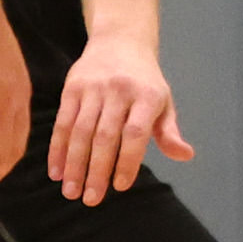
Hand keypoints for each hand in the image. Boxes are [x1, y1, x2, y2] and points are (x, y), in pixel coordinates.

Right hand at [49, 36, 188, 205]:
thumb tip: (185, 156)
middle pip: (105, 136)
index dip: (128, 161)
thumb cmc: (146, 82)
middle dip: (96, 171)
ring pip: (80, 132)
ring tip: (71, 192)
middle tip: (91, 199)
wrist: (120, 42)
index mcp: (147, 96)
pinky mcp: (71, 88)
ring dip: (74, 165)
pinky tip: (57, 171)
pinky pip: (62, 123)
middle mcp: (119, 91)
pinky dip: (58, 149)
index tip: (120, 187)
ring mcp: (93, 89)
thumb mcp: (163, 102)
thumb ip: (169, 132)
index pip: (135, 133)